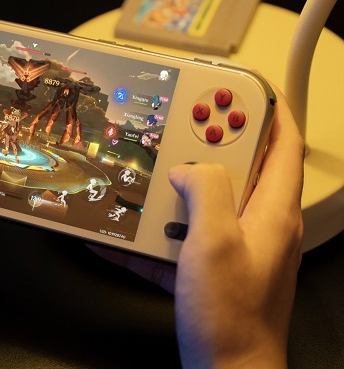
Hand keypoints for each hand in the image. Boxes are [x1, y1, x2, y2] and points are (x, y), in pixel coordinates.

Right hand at [92, 85, 303, 366]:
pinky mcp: (210, 269)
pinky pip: (180, 238)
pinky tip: (121, 233)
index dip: (265, 108)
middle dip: (209, 140)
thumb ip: (205, 191)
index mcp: (272, 210)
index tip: (235, 87)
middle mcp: (259, 224)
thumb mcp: (213, 242)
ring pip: (206, 200)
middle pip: (238, 166)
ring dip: (176, 185)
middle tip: (182, 120)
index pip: (282, 143)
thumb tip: (189, 168)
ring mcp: (235, 247)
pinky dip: (153, 232)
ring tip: (150, 172)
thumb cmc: (231, 316)